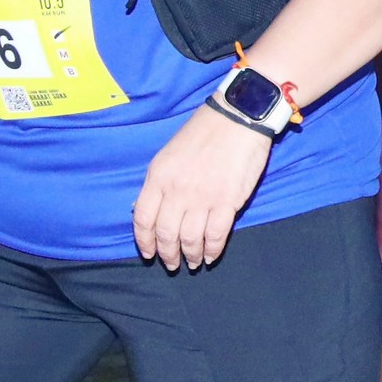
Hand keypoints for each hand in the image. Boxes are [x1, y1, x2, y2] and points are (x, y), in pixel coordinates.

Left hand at [133, 103, 272, 270]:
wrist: (238, 117)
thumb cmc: (203, 132)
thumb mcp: (168, 153)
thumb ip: (159, 182)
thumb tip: (151, 209)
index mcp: (158, 177)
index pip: (143, 219)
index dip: (145, 241)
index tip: (149, 253)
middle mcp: (177, 190)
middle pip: (166, 234)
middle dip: (168, 255)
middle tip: (172, 264)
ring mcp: (202, 198)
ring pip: (190, 239)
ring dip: (191, 256)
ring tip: (194, 262)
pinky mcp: (227, 202)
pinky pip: (216, 235)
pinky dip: (213, 250)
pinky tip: (211, 255)